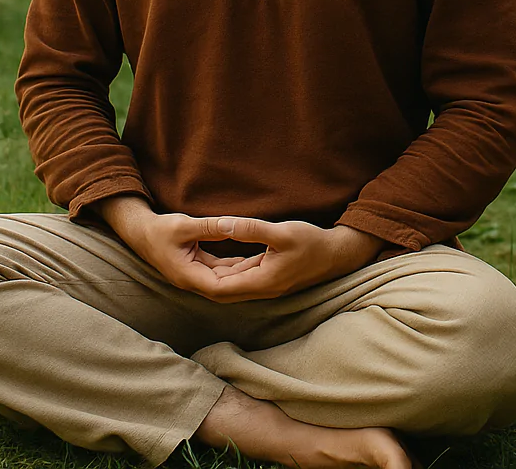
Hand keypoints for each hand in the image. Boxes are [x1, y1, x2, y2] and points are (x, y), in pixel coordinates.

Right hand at [96, 196, 253, 295]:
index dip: (240, 282)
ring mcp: (193, 275)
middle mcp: (192, 280)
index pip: (219, 287)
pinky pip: (219, 271)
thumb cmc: (160, 228)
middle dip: (246, 281)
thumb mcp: (186, 225)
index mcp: (188, 275)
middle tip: (270, 271)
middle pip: (224, 287)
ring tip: (265, 266)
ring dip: (241, 274)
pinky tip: (249, 260)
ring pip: (223, 280)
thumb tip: (233, 225)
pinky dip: (233, 267)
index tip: (260, 273)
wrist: (141, 231)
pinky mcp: (196, 268)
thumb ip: (211, 226)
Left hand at [96, 198, 382, 302]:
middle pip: (221, 290)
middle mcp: (261, 289)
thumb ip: (250, 229)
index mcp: (261, 282)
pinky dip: (229, 271)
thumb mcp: (281, 232)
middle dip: (199, 279)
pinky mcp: (272, 279)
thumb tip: (225, 224)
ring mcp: (267, 286)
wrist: (338, 255)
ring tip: (192, 261)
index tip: (178, 266)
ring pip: (231, 285)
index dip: (197, 279)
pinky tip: (222, 259)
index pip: (219, 288)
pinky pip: (243, 279)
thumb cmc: (312, 242)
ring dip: (213, 276)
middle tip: (177, 264)